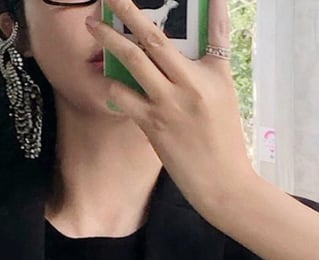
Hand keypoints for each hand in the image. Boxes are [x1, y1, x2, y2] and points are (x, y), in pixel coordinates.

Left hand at [85, 0, 258, 222]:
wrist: (223, 182)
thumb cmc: (224, 140)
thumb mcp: (224, 96)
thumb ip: (209, 65)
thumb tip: (188, 47)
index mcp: (212, 72)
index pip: (213, 28)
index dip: (211, 5)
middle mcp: (189, 83)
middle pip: (155, 39)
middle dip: (129, 13)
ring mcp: (169, 104)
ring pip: (134, 63)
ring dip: (110, 41)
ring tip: (93, 27)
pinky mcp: (154, 126)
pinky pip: (126, 98)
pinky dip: (113, 85)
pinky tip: (104, 78)